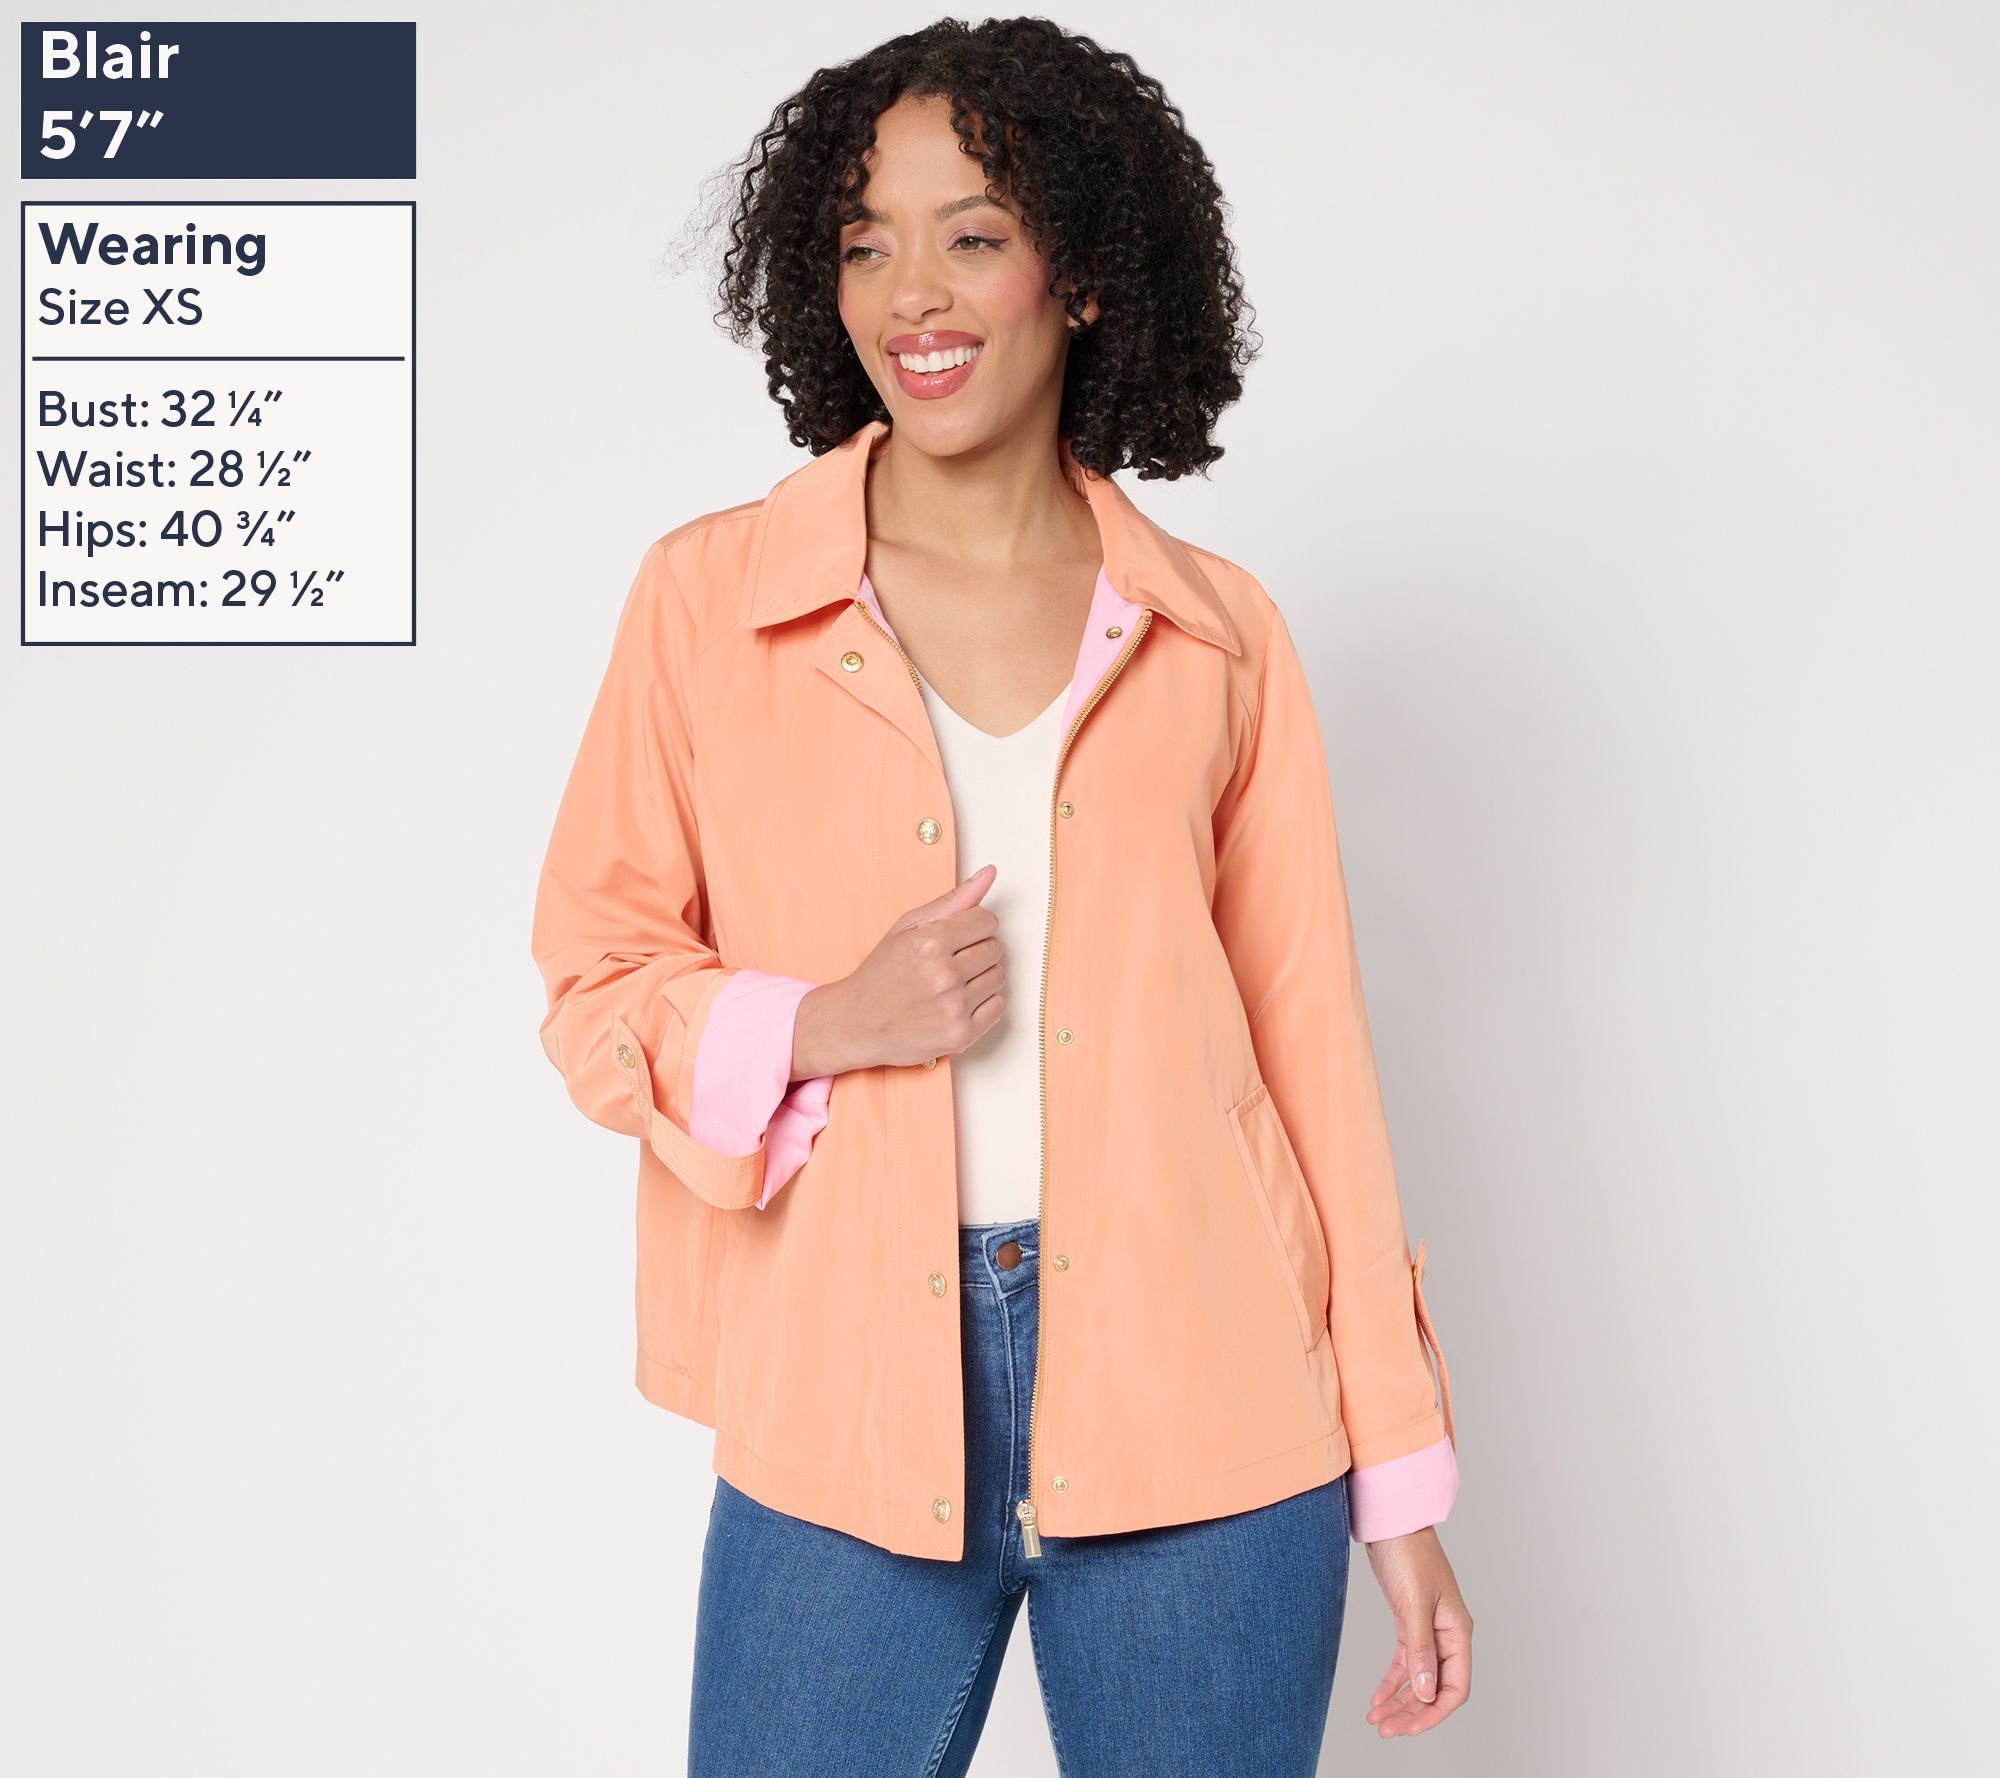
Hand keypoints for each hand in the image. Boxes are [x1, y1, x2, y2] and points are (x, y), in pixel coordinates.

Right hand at [791, 866, 1004, 1074]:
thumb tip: (990, 873)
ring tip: (951, 983)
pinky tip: (957, 1003)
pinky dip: (983, 1004)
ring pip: (998, 977)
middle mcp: (944, 975)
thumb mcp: (908, 928)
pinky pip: (998, 1007)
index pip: (987, 920)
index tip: (956, 936)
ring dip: (980, 977)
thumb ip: (953, 900)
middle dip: (977, 950)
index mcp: (931, 942)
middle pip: (995, 949)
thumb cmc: (882, 972)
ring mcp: (954, 1008)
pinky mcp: (961, 1035)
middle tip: (949, 961)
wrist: (857, 1023)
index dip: (973, 926)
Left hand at [1361, 1526, 1471, 1737]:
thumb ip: (1421, 1650)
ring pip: (1418, 1678)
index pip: (1455, 1687)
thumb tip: (1427, 1692)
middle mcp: (1447, 1634)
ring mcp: (1428, 1629)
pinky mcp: (1408, 1622)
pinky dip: (1392, 1682)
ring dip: (1399, 1701)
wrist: (1390, 1523)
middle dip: (1412, 1712)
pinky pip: (1404, 1662)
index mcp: (1457, 1631)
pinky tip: (1377, 1698)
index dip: (1434, 1712)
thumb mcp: (1413, 1604)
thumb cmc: (1408, 1555)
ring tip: (1377, 1720)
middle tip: (1385, 1730)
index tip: (1410, 1729)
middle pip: (1435, 1687)